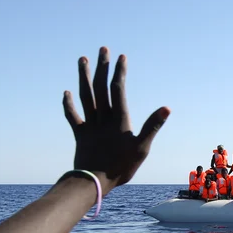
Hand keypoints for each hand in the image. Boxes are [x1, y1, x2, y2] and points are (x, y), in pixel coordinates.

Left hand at [63, 47, 169, 192]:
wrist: (94, 182)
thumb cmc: (121, 168)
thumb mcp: (142, 149)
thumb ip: (152, 126)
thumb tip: (166, 108)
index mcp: (119, 120)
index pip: (118, 90)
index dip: (119, 72)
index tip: (121, 57)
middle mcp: (103, 119)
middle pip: (100, 88)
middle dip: (102, 68)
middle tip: (103, 50)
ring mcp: (90, 125)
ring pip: (85, 96)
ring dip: (83, 77)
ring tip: (82, 59)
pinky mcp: (80, 134)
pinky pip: (73, 116)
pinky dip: (68, 104)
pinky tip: (66, 92)